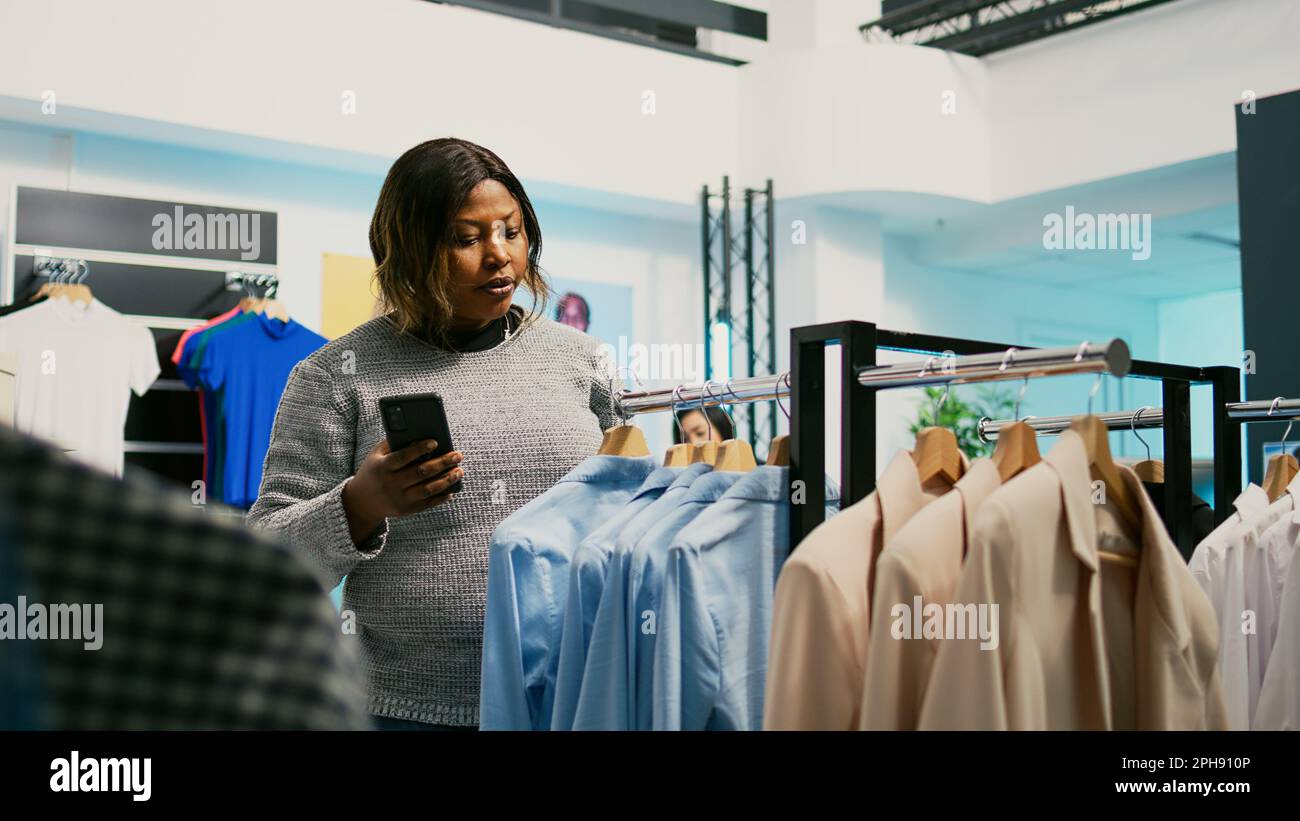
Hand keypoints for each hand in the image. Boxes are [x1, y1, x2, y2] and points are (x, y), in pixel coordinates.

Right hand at [341, 438, 463, 544]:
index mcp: (383, 467)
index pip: (403, 457)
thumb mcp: (377, 455)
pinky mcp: (406, 510)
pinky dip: (442, 497)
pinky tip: (452, 489)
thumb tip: (420, 435)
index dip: (419, 449)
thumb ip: (394, 443)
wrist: (361, 502)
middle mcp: (391, 483)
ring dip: (446, 480)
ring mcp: (399, 499)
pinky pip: (427, 504)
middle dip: (442, 463)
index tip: (435, 442)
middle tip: (458, 455)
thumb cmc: (374, 470)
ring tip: (459, 471)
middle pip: (420, 472)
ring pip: (427, 489)